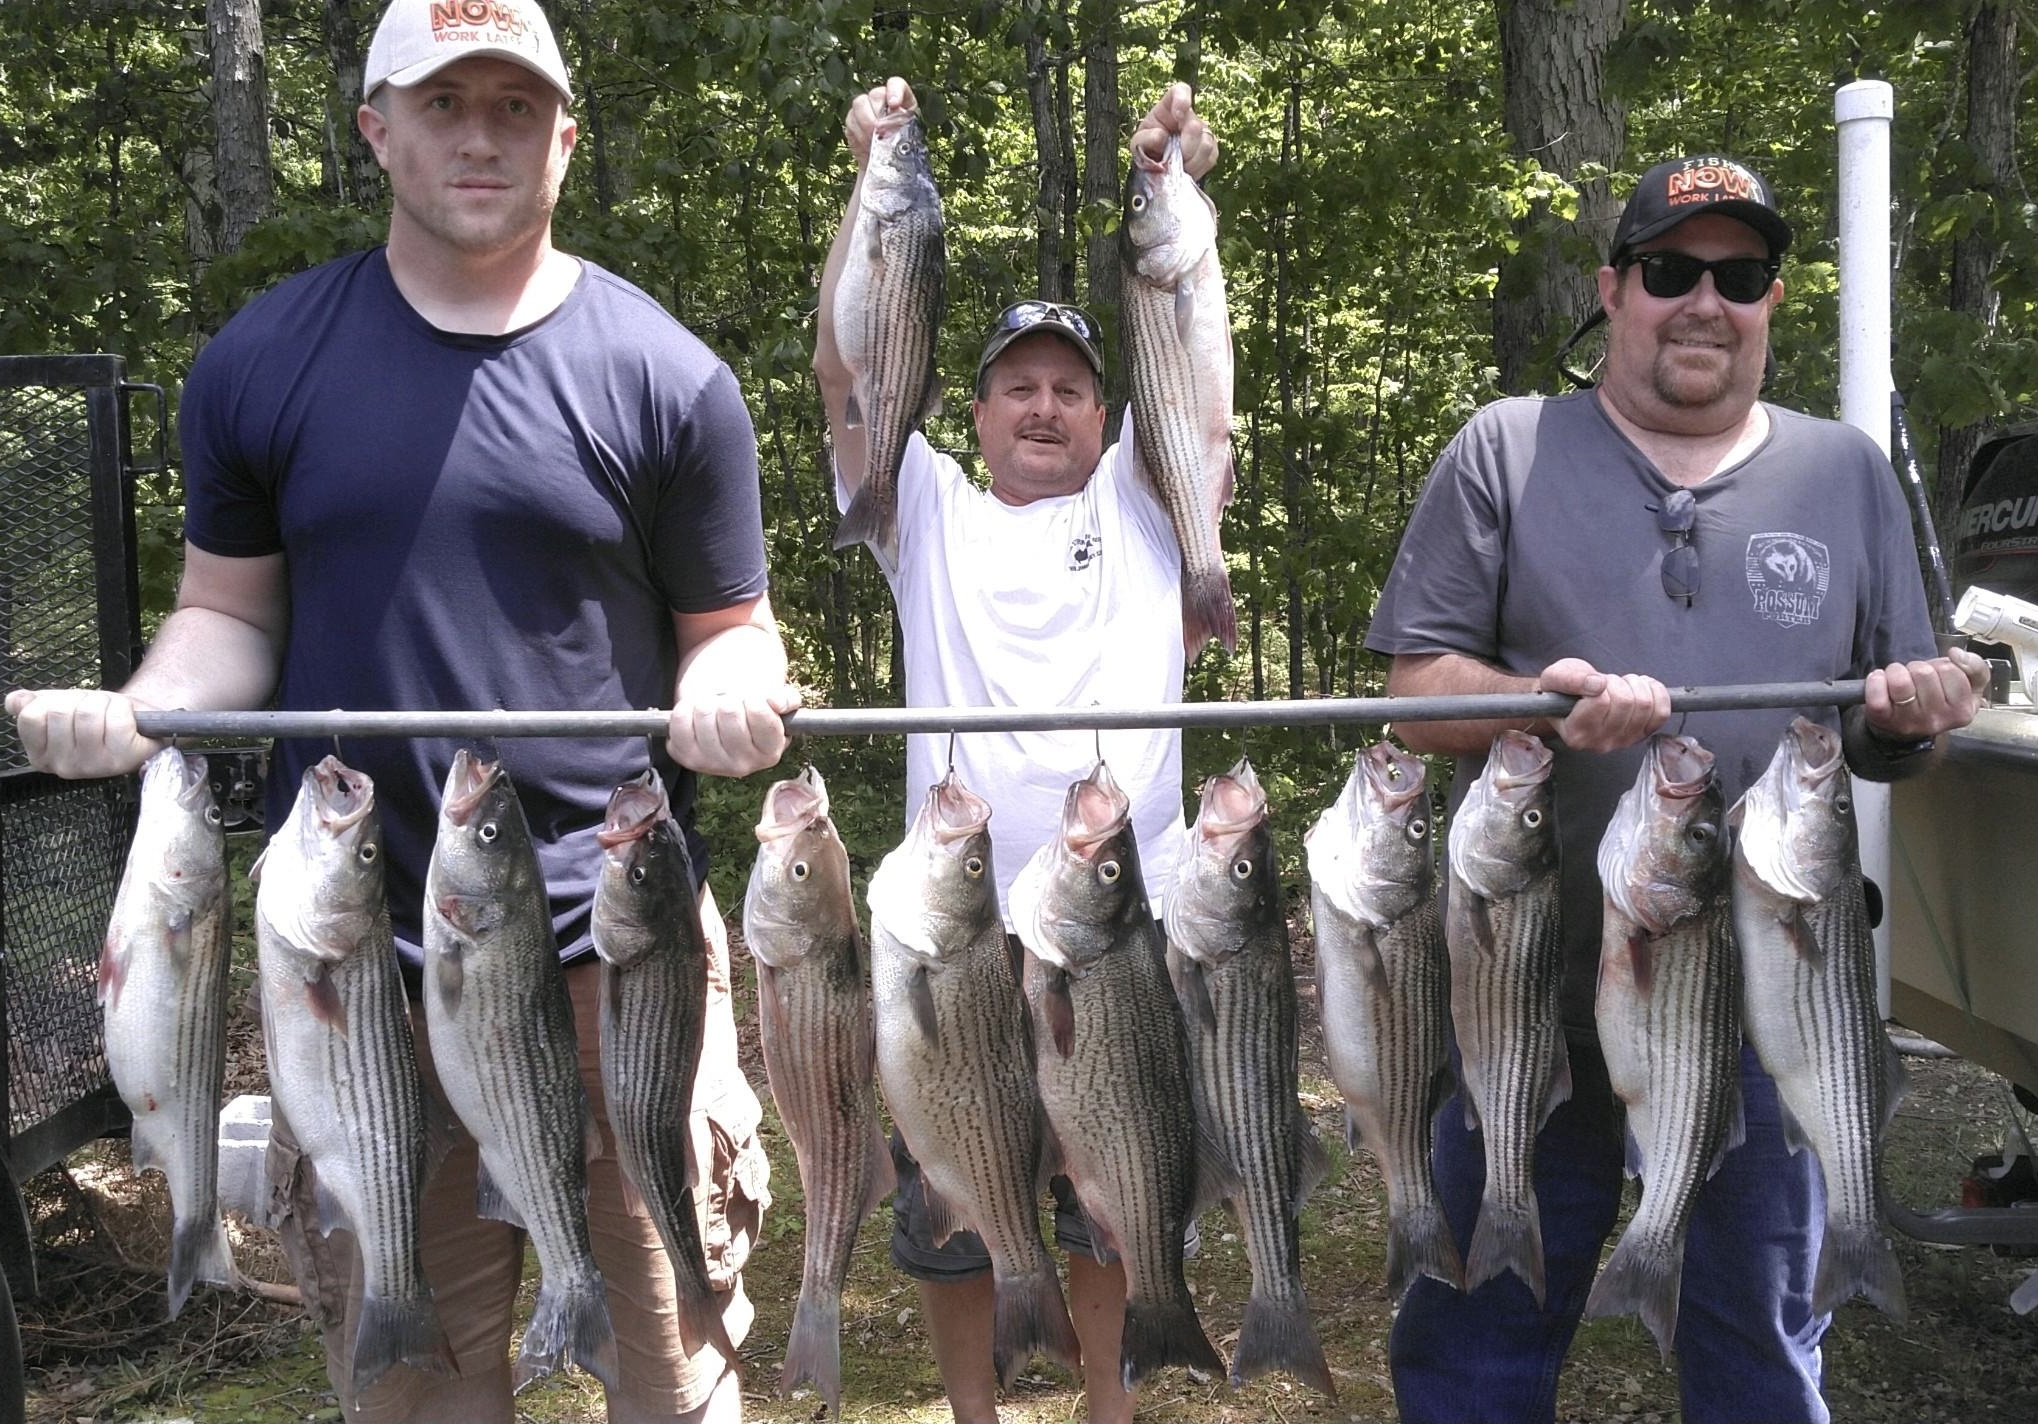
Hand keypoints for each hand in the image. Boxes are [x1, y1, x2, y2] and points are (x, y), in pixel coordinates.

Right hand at [5, 688, 161, 778]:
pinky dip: (123, 709)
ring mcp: (92, 767)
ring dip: (104, 702)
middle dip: (80, 700)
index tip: (69, 707)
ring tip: (110, 713)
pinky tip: (128, 720)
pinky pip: (116, 720)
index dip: (53, 701)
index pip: (31, 717)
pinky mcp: (121, 761)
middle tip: (95, 710)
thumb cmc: (96, 715)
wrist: (136, 720)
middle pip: (60, 712)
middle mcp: (63, 767)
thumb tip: (15, 702)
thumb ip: (32, 704)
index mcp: (40, 756)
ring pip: (88, 714)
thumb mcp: (59, 706)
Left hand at [665, 684, 802, 777]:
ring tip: (714, 708)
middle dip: (729, 698)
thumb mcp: (775, 702)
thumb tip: (777, 703)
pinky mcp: (686, 759)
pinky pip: (680, 721)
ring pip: (704, 712)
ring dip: (707, 701)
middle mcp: (743, 765)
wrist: (723, 720)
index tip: (752, 699)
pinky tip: (696, 714)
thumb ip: (786, 699)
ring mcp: (712, 764)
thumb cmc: (751, 709)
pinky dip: (685, 708)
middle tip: (730, 704)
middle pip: (729, 711)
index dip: (754, 697)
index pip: (760, 714)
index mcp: (770, 751)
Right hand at [846, 76, 915, 168]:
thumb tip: (893, 126)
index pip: (896, 84)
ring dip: (866, 124)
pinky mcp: (852, 119)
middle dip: (878, 114)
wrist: (885, 167)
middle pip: (876, 94)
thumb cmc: (901, 151)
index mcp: (902, 100)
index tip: (894, 105)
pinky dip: (858, 134)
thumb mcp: (909, 139)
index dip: (894, 91)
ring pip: (860, 103)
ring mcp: (865, 107)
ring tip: (873, 140)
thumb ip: (904, 127)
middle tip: (881, 132)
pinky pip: (850, 120)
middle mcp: (882, 99)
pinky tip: (866, 145)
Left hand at [1131, 81, 1216, 179]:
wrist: (1156, 168)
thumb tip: (1161, 137)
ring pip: (1206, 144)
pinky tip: (1187, 169)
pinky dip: (1198, 168)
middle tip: (1175, 158)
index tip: (1178, 115)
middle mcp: (1188, 116)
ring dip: (1191, 161)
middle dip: (1185, 147)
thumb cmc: (1147, 149)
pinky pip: (1211, 157)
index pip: (1181, 90)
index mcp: (1168, 107)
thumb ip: (1145, 139)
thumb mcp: (1138, 144)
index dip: (1183, 99)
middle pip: (1196, 125)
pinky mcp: (1211, 149)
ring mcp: (1202, 132)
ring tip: (1179, 167)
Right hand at [1538, 657, 1669, 752]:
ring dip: (1635, 685)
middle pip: (1625, 702)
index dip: (1599, 683)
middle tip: (1606, 683)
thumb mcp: (1556, 677)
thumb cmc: (1562, 690)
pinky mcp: (1642, 735)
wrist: (1572, 702)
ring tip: (1621, 685)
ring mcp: (1623, 742)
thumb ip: (1571, 680)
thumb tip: (1597, 684)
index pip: (1600, 701)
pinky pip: (1661, 713)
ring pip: (1644, 705)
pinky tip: (1641, 688)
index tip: (1591, 682)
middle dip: (1617, 682)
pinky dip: (1655, 692)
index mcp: (1575, 732)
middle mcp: (1599, 743)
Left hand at [1863, 647, 1987, 740]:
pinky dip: (1875, 680)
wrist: (1907, 725)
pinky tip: (1880, 681)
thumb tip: (1956, 654)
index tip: (1938, 677)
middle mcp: (1937, 720)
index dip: (1941, 666)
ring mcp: (1908, 721)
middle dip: (1918, 667)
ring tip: (1899, 679)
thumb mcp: (1968, 686)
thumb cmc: (1937, 699)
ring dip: (1896, 671)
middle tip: (1916, 679)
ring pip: (1900, 680)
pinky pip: (1877, 693)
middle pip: (1923, 672)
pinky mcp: (1883, 719)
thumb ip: (1975, 667)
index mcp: (1962, 711)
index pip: (1950, 670)